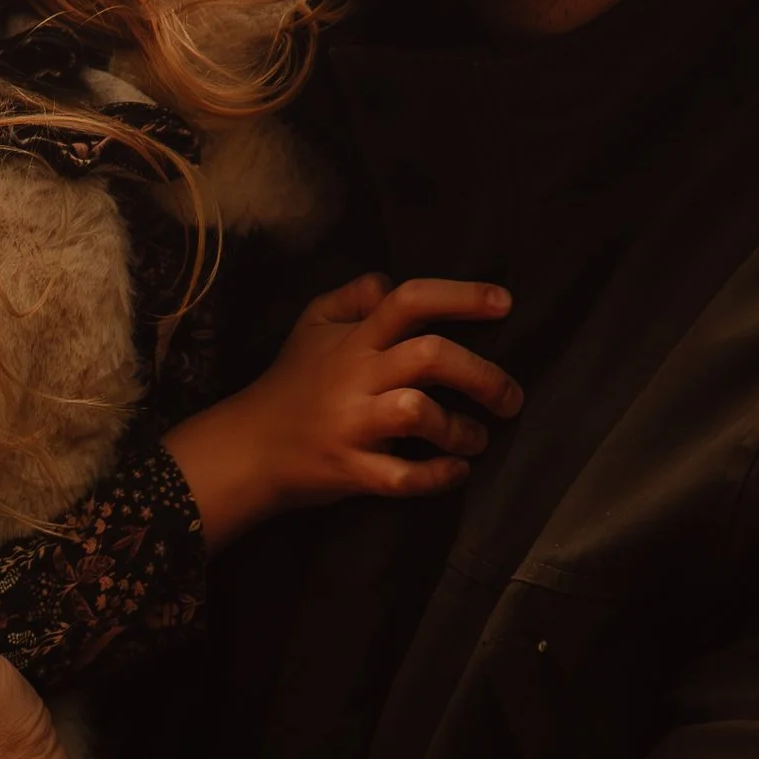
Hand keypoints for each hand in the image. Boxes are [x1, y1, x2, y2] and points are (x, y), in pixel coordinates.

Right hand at [165, 273, 525, 547]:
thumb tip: (388, 282)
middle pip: (430, 356)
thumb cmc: (291, 382)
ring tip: (475, 438)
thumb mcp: (310, 326)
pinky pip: (403, 475)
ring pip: (417, 413)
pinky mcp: (351, 469)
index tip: (504, 303)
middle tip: (510, 398)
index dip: (460, 297)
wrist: (248, 445)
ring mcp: (353, 424)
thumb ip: (351, 298)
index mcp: (353, 340)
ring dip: (461, 429)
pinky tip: (455, 471)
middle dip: (483, 374)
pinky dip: (438, 475)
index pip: (407, 302)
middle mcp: (355, 376)